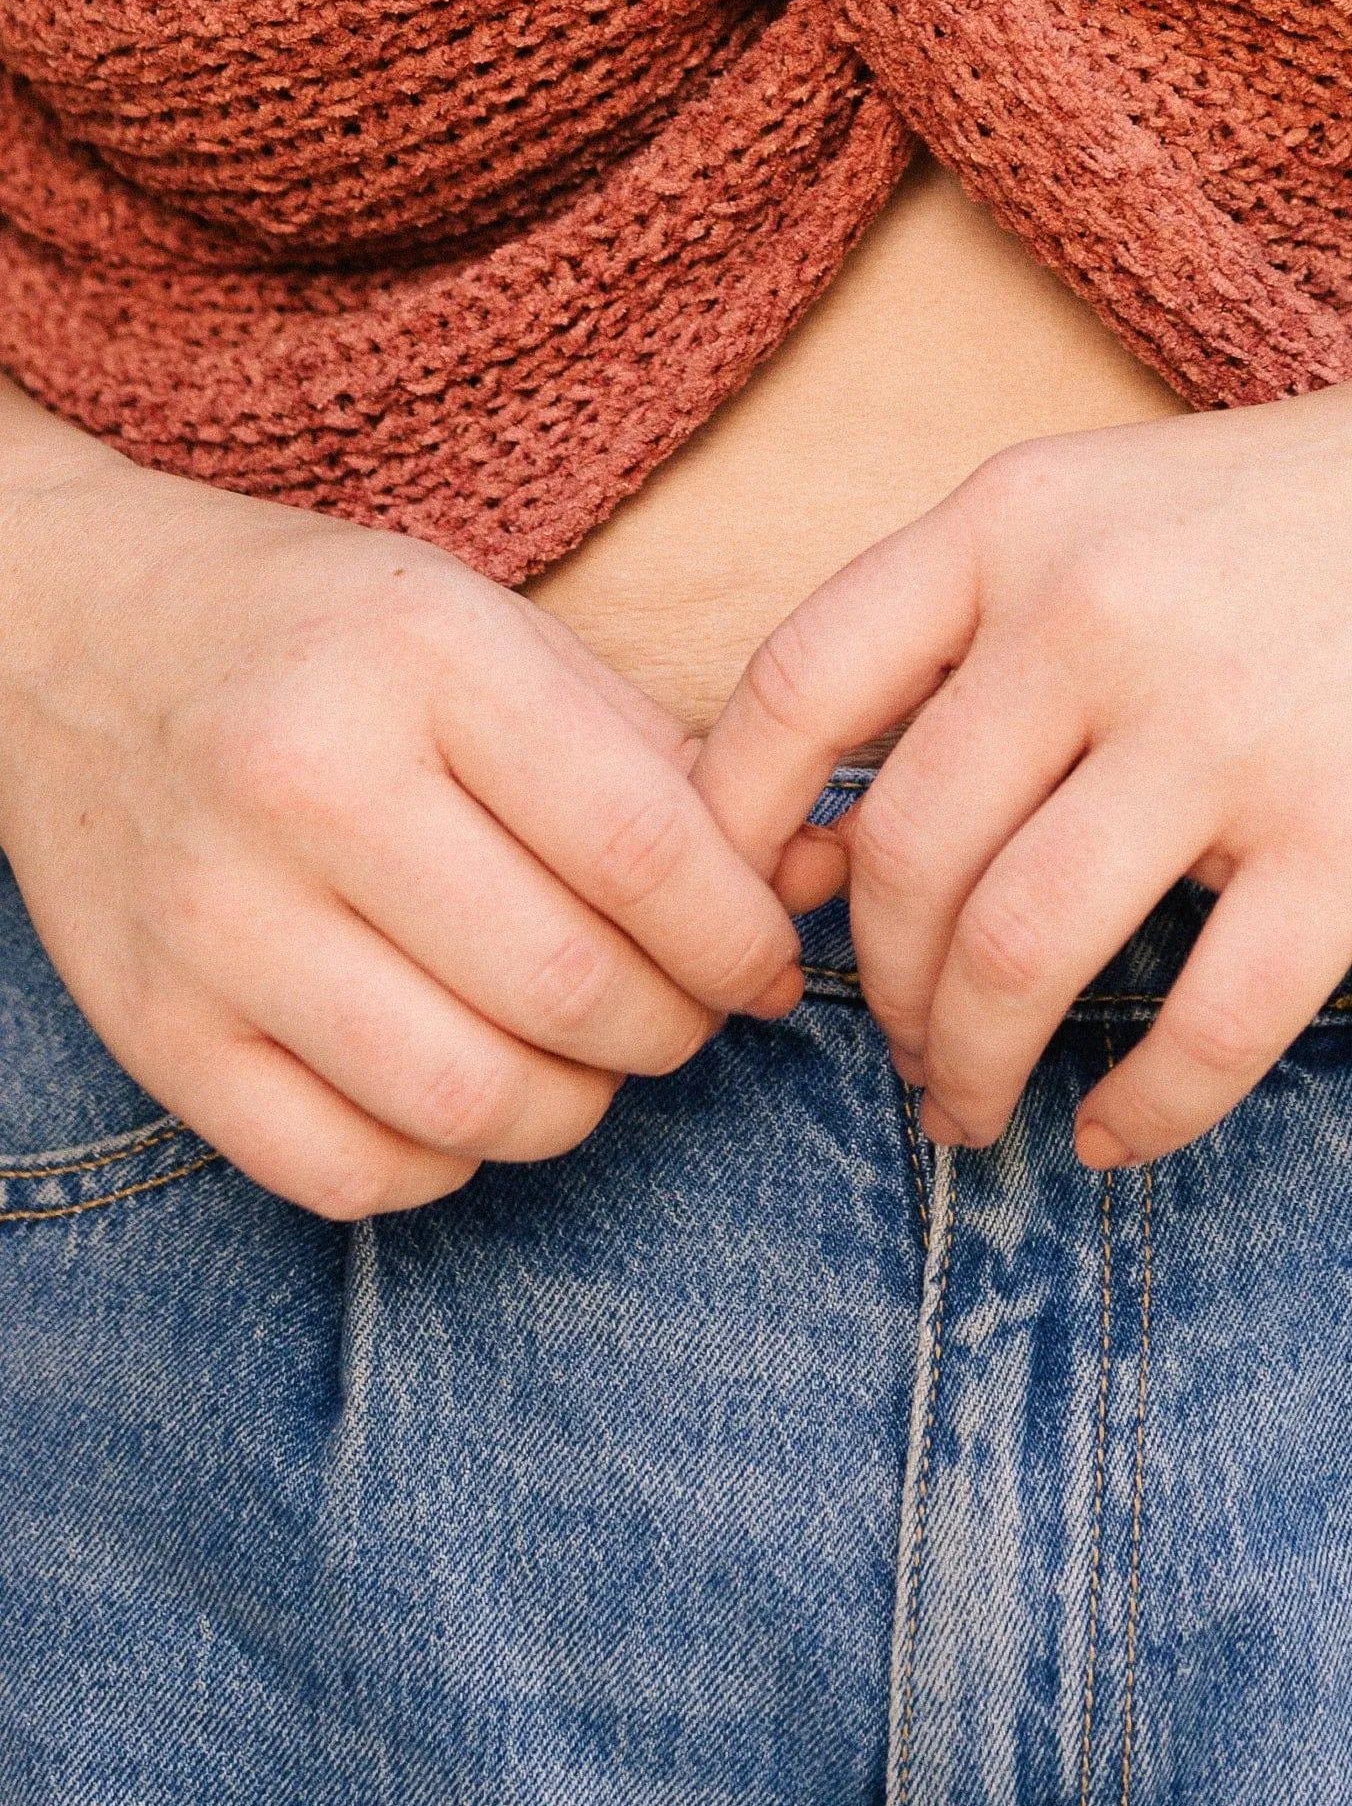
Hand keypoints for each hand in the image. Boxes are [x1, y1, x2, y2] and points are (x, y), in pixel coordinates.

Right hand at [0, 443, 805, 1218]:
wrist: (63, 633)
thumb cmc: (333, 638)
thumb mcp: (506, 638)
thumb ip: (671, 761)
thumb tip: (821, 879)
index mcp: (421, 663)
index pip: (643, 852)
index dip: (740, 935)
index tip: (766, 956)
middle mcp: (305, 787)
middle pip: (568, 988)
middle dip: (674, 1027)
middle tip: (686, 1007)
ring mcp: (214, 919)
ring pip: (468, 1102)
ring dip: (576, 1104)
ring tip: (590, 1049)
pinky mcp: (152, 1029)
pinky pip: (351, 1173)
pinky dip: (448, 1162)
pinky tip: (468, 1085)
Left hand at [690, 338, 1351, 1168]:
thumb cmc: (1314, 518)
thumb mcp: (1108, 508)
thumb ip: (967, 633)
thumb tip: (815, 838)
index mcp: (1015, 522)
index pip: (794, 690)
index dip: (730, 832)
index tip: (740, 919)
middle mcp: (1096, 618)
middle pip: (904, 858)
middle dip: (881, 991)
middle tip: (906, 1047)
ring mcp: (1224, 728)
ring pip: (1020, 951)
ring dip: (972, 1064)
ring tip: (977, 1107)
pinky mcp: (1347, 835)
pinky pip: (1205, 1024)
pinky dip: (1139, 1112)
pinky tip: (1114, 1135)